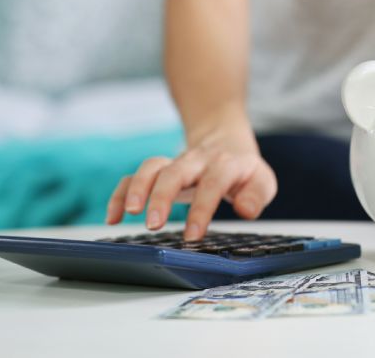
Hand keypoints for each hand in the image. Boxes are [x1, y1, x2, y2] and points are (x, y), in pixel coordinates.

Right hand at [105, 116, 276, 240]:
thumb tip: (245, 210)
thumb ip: (256, 196)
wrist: (224, 139)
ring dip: (137, 189)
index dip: (201, 209)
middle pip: (175, 172)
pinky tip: (112, 216)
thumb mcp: (261, 180)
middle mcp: (196, 161)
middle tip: (153, 224)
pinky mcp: (159, 170)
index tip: (192, 236)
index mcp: (225, 165)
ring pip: (151, 168)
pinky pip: (134, 177)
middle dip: (162, 197)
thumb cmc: (243, 168)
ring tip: (129, 214)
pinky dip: (120, 194)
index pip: (212, 184)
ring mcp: (175, 163)